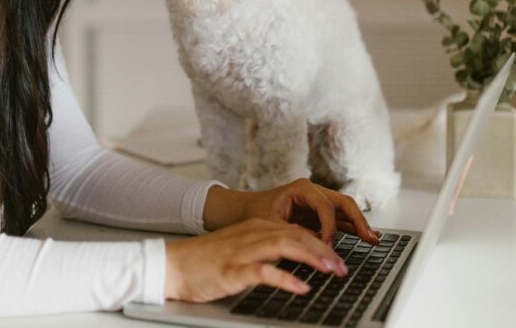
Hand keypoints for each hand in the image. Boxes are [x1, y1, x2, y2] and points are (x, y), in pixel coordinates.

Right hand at [164, 218, 348, 301]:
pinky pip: (263, 272)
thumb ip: (266, 250)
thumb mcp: (241, 249)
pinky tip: (301, 287)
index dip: (321, 243)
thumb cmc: (206, 261)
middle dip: (324, 250)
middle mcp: (252, 234)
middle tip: (343, 267)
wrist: (172, 264)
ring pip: (284, 247)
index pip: (296, 230)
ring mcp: (242, 251)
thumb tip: (295, 259)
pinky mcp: (232, 269)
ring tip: (332, 271)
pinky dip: (285, 278)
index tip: (338, 258)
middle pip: (296, 236)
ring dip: (312, 258)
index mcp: (255, 227)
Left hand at [205, 178, 379, 244]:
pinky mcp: (317, 214)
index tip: (327, 245)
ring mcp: (317, 202)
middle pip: (343, 202)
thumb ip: (292, 233)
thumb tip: (313, 245)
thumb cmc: (254, 214)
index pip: (324, 206)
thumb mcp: (270, 224)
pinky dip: (351, 228)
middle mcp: (313, 192)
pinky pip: (339, 219)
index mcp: (302, 188)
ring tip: (373, 239)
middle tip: (370, 237)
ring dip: (359, 224)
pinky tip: (364, 238)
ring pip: (345, 210)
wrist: (242, 211)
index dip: (329, 227)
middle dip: (358, 220)